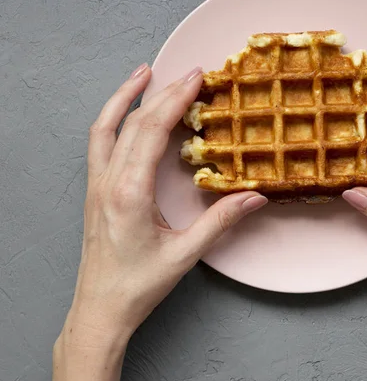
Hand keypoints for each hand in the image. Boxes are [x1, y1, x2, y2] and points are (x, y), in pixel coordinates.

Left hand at [64, 64, 266, 346]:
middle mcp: (109, 182)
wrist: (100, 308)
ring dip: (125, 96)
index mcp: (129, 193)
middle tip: (190, 73)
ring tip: (144, 72)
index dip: (175, 100)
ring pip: (107, 127)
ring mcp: (98, 184)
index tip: (195, 79)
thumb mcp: (185, 254)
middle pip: (135, 123)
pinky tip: (126, 110)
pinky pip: (99, 142)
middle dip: (163, 93)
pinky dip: (112, 117)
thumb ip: (221, 221)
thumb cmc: (138, 285)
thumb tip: (255, 196)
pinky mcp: (97, 190)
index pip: (152, 132)